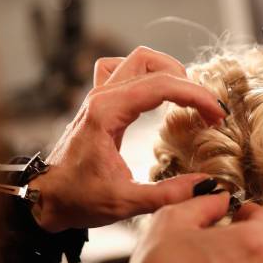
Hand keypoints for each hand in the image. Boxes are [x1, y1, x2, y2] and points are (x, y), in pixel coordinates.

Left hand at [29, 47, 226, 231]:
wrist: (45, 199)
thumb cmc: (77, 198)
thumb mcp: (125, 202)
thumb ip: (168, 194)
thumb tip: (207, 185)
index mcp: (106, 114)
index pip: (160, 86)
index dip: (195, 96)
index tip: (217, 114)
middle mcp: (101, 98)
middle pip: (150, 62)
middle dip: (186, 81)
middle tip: (206, 109)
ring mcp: (99, 97)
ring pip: (138, 60)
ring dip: (168, 71)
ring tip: (188, 97)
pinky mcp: (100, 104)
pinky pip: (124, 71)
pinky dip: (148, 75)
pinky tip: (159, 96)